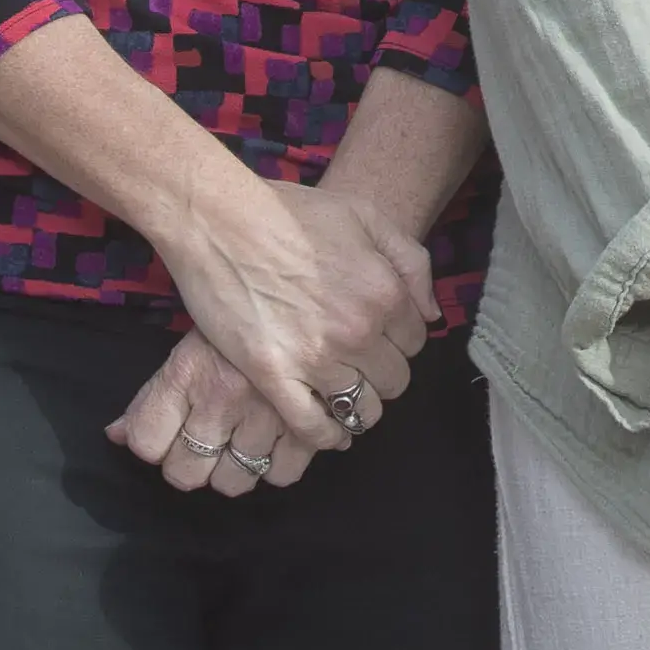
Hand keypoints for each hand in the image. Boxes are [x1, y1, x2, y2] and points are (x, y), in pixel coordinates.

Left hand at [105, 330, 323, 495]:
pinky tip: (279, 441)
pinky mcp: (308, 422)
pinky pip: (282, 475)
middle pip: (185, 473)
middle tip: (208, 445)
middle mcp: (222, 398)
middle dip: (192, 464)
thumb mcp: (190, 347)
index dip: (154, 445)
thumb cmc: (240, 313)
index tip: (169, 436)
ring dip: (236, 468)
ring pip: (234, 481)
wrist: (304, 284)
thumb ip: (152, 396)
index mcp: (187, 372)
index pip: (146, 441)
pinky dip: (280, 464)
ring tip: (244, 443)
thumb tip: (115, 435)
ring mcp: (266, 414)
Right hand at [157, 171, 436, 444]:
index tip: (379, 337)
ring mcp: (315, 358)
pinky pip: (312, 428)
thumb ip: (410, 261)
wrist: (220, 221)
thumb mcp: (365, 214)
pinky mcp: (273, 376)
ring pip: (360, 410)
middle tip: (359, 363)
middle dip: (382, 374)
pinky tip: (328, 432)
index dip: (398, 340)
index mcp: (384, 292)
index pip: (415, 342)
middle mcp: (357, 331)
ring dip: (357, 406)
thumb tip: (430, 313)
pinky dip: (326, 437)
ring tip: (343, 394)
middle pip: (394, 381)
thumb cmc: (290, 212)